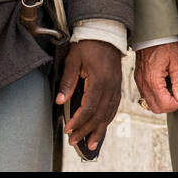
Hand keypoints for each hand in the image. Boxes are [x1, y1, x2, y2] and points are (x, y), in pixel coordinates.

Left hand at [56, 39, 121, 153]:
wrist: (105, 33)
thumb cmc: (88, 45)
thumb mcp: (73, 60)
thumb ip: (68, 82)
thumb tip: (60, 101)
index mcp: (100, 81)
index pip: (89, 108)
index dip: (78, 121)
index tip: (68, 129)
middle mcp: (111, 86)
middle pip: (99, 115)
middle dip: (86, 130)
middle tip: (74, 141)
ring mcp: (116, 87)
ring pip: (109, 114)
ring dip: (99, 130)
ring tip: (90, 143)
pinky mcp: (117, 86)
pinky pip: (114, 107)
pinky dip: (107, 119)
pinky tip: (102, 126)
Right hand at [133, 41, 177, 113]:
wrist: (151, 33)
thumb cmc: (164, 44)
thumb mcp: (176, 61)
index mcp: (153, 80)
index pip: (164, 104)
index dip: (177, 104)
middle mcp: (143, 83)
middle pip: (156, 108)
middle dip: (170, 106)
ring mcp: (139, 81)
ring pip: (150, 103)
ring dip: (162, 102)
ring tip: (173, 91)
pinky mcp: (139, 79)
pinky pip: (146, 95)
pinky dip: (156, 95)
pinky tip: (164, 86)